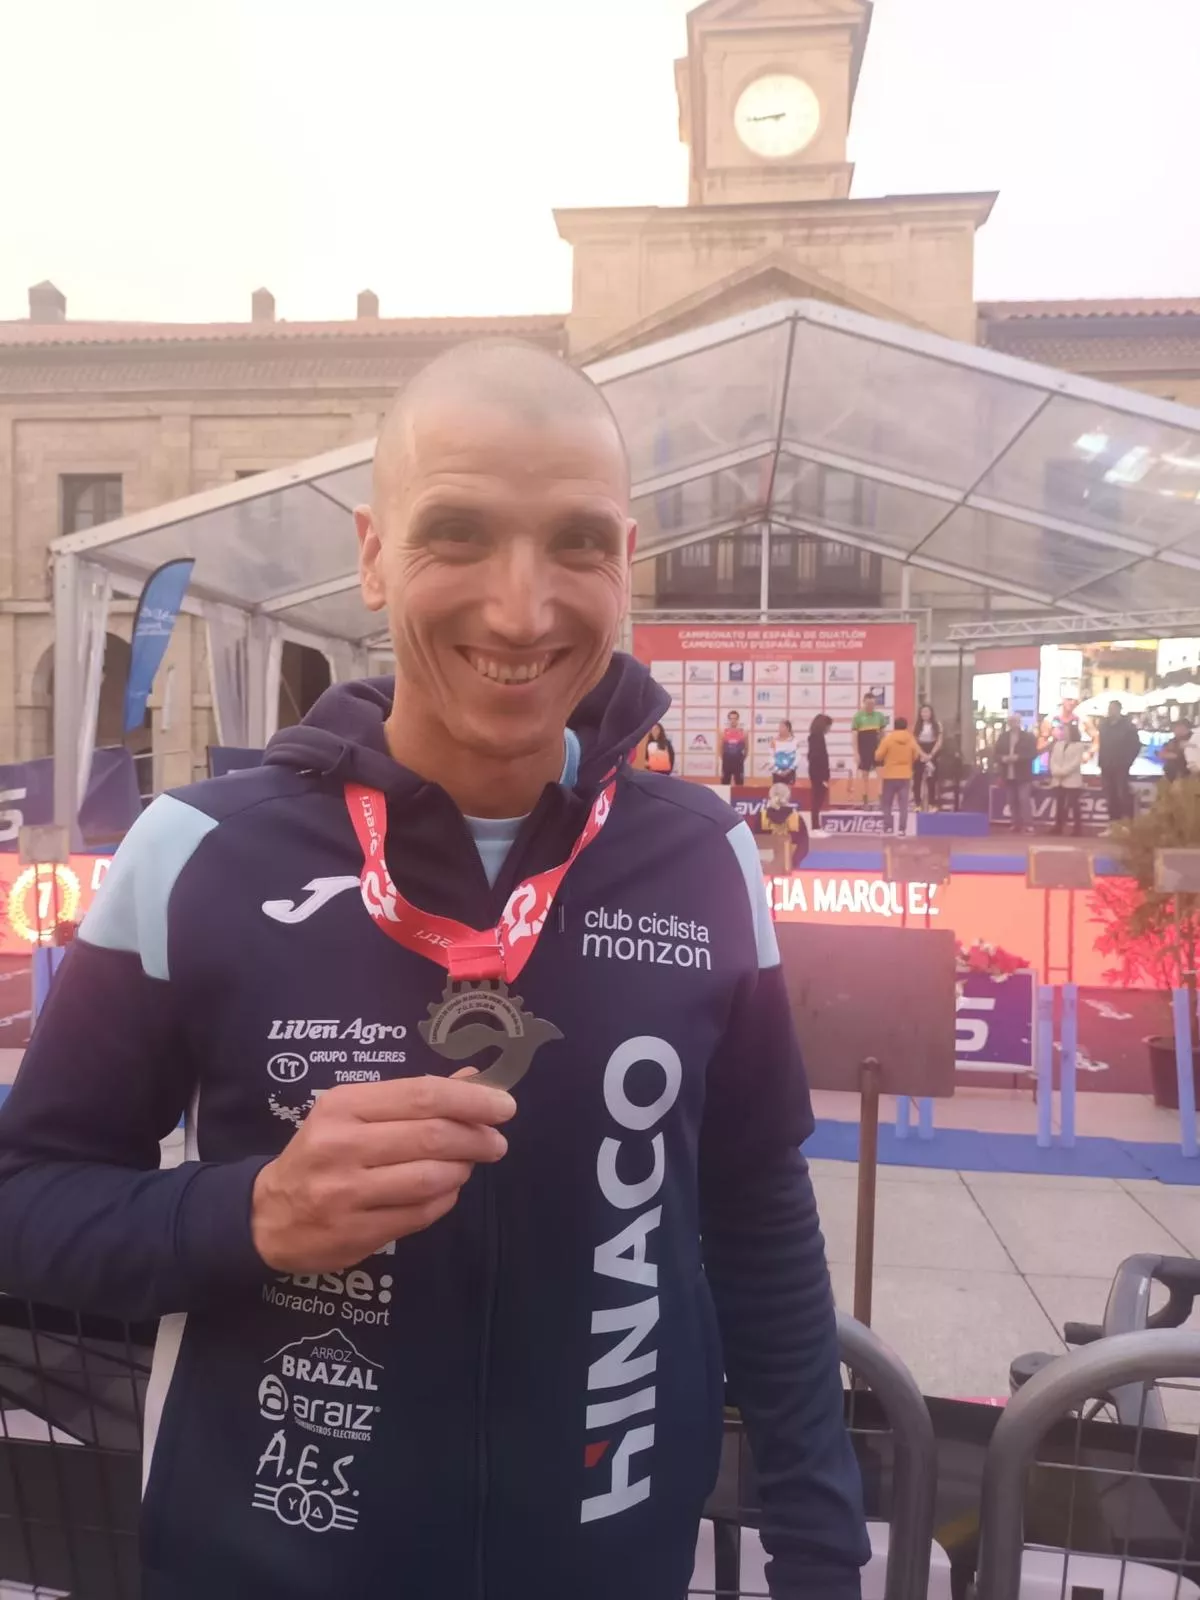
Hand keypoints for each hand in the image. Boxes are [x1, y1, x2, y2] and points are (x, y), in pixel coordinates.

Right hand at [251, 1074, 515, 1272]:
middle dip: (477, 1138)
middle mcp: (341, 1147)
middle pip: (432, 1137)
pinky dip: (445, 1200)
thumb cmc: (321, 1153)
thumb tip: (474, 1079)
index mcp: (342, 1107)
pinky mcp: (356, 1234)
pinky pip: (421, 1214)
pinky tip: (446, 1190)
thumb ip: (413, 1097)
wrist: (267, 1216)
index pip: (421, 1095)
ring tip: (469, 1164)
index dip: (471, 1099)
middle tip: (497, 1142)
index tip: (505, 1105)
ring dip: (462, 1170)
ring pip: (431, 1178)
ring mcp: (347, 1194)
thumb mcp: (354, 1113)